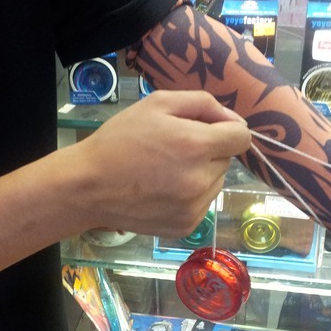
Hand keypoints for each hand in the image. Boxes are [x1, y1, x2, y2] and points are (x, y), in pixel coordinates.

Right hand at [70, 90, 251, 237]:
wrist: (88, 187)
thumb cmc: (120, 140)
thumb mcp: (158, 104)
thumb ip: (203, 104)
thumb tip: (235, 120)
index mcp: (197, 146)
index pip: (242, 137)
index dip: (228, 129)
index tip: (210, 130)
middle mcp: (202, 180)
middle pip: (227, 160)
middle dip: (209, 151)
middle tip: (175, 149)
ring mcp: (196, 208)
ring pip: (217, 182)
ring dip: (202, 174)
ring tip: (167, 171)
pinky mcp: (188, 226)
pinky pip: (204, 204)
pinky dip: (192, 196)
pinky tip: (165, 190)